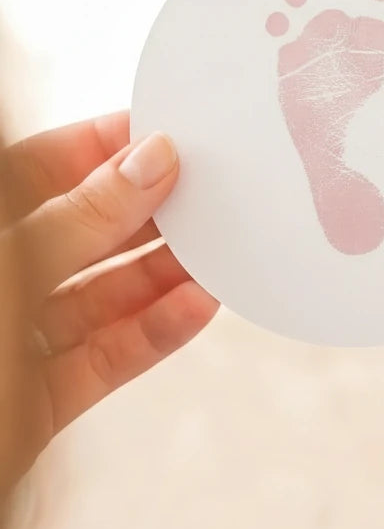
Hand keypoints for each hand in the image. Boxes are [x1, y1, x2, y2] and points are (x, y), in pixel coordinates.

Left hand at [0, 112, 217, 493]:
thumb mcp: (15, 264)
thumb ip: (83, 217)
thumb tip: (152, 160)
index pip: (46, 166)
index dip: (109, 146)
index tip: (171, 132)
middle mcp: (8, 275)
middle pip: (89, 229)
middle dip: (152, 210)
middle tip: (211, 190)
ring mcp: (22, 336)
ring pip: (107, 293)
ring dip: (167, 272)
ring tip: (218, 249)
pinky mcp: (44, 396)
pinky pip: (111, 354)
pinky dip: (157, 330)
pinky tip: (197, 304)